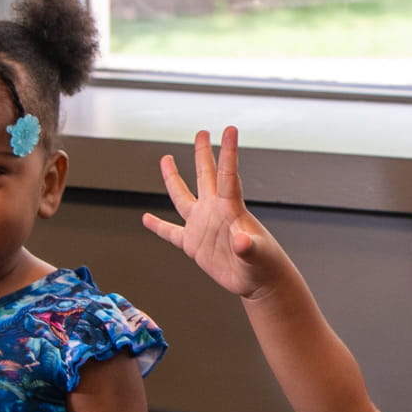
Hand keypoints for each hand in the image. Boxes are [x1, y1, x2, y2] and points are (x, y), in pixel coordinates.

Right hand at [143, 129, 284, 299]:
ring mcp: (202, 226)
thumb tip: (241, 241)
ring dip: (173, 179)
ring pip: (183, 197)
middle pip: (206, 176)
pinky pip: (170, 233)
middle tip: (202, 133)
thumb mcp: (258, 255)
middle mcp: (214, 212)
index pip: (228, 175)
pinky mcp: (194, 244)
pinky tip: (146, 219)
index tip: (230, 130)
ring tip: (167, 159)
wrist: (259, 281)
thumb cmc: (265, 265)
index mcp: (231, 209)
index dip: (229, 152)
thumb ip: (249, 247)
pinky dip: (158, 226)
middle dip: (203, 154)